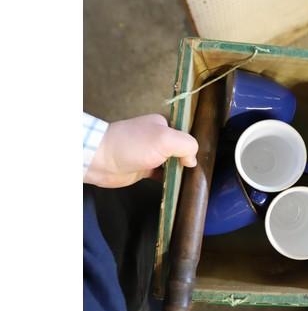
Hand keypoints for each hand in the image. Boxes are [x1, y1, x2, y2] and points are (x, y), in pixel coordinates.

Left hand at [84, 114, 198, 187]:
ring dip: (180, 171)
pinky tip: (178, 187)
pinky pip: (163, 175)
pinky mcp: (145, 169)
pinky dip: (170, 181)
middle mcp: (159, 138)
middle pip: (181, 148)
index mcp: (164, 123)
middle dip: (189, 159)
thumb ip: (186, 145)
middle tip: (198, 172)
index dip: (195, 143)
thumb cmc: (133, 145)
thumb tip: (192, 160)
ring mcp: (152, 154)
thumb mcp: (165, 139)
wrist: (101, 160)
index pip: (187, 131)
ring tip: (191, 181)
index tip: (203, 156)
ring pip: (173, 163)